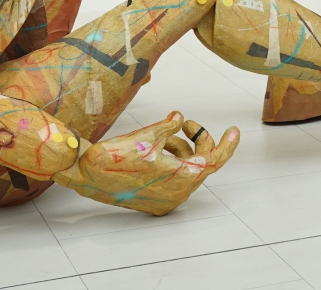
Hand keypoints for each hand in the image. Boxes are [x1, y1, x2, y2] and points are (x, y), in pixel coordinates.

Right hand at [53, 112, 238, 215]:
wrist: (86, 175)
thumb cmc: (115, 156)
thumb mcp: (147, 135)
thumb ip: (169, 127)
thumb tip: (179, 118)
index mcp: (180, 178)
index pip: (214, 161)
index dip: (226, 145)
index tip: (234, 131)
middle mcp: (177, 193)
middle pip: (201, 163)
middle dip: (197, 141)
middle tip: (190, 124)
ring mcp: (166, 200)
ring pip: (187, 169)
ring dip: (181, 149)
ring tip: (164, 136)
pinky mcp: (155, 201)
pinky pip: (174, 178)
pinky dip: (172, 161)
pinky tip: (157, 150)